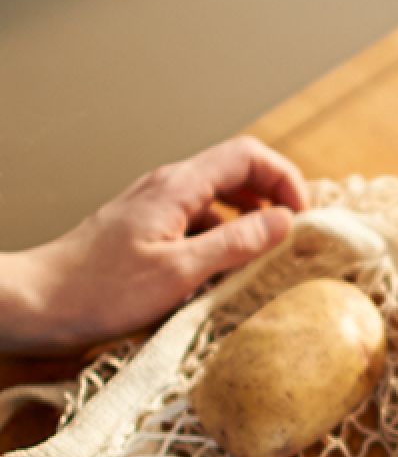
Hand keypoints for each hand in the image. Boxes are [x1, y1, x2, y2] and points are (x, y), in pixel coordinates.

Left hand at [0, 137, 306, 353]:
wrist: (37, 302)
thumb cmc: (100, 291)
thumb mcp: (181, 271)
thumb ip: (237, 243)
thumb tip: (284, 221)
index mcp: (178, 187)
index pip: (248, 155)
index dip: (285, 178)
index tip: (301, 216)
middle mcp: (168, 187)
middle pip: (236, 171)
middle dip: (273, 197)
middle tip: (291, 235)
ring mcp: (155, 207)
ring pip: (219, 198)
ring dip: (249, 220)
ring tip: (263, 256)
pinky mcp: (146, 229)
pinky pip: (198, 221)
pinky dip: (222, 238)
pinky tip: (223, 271)